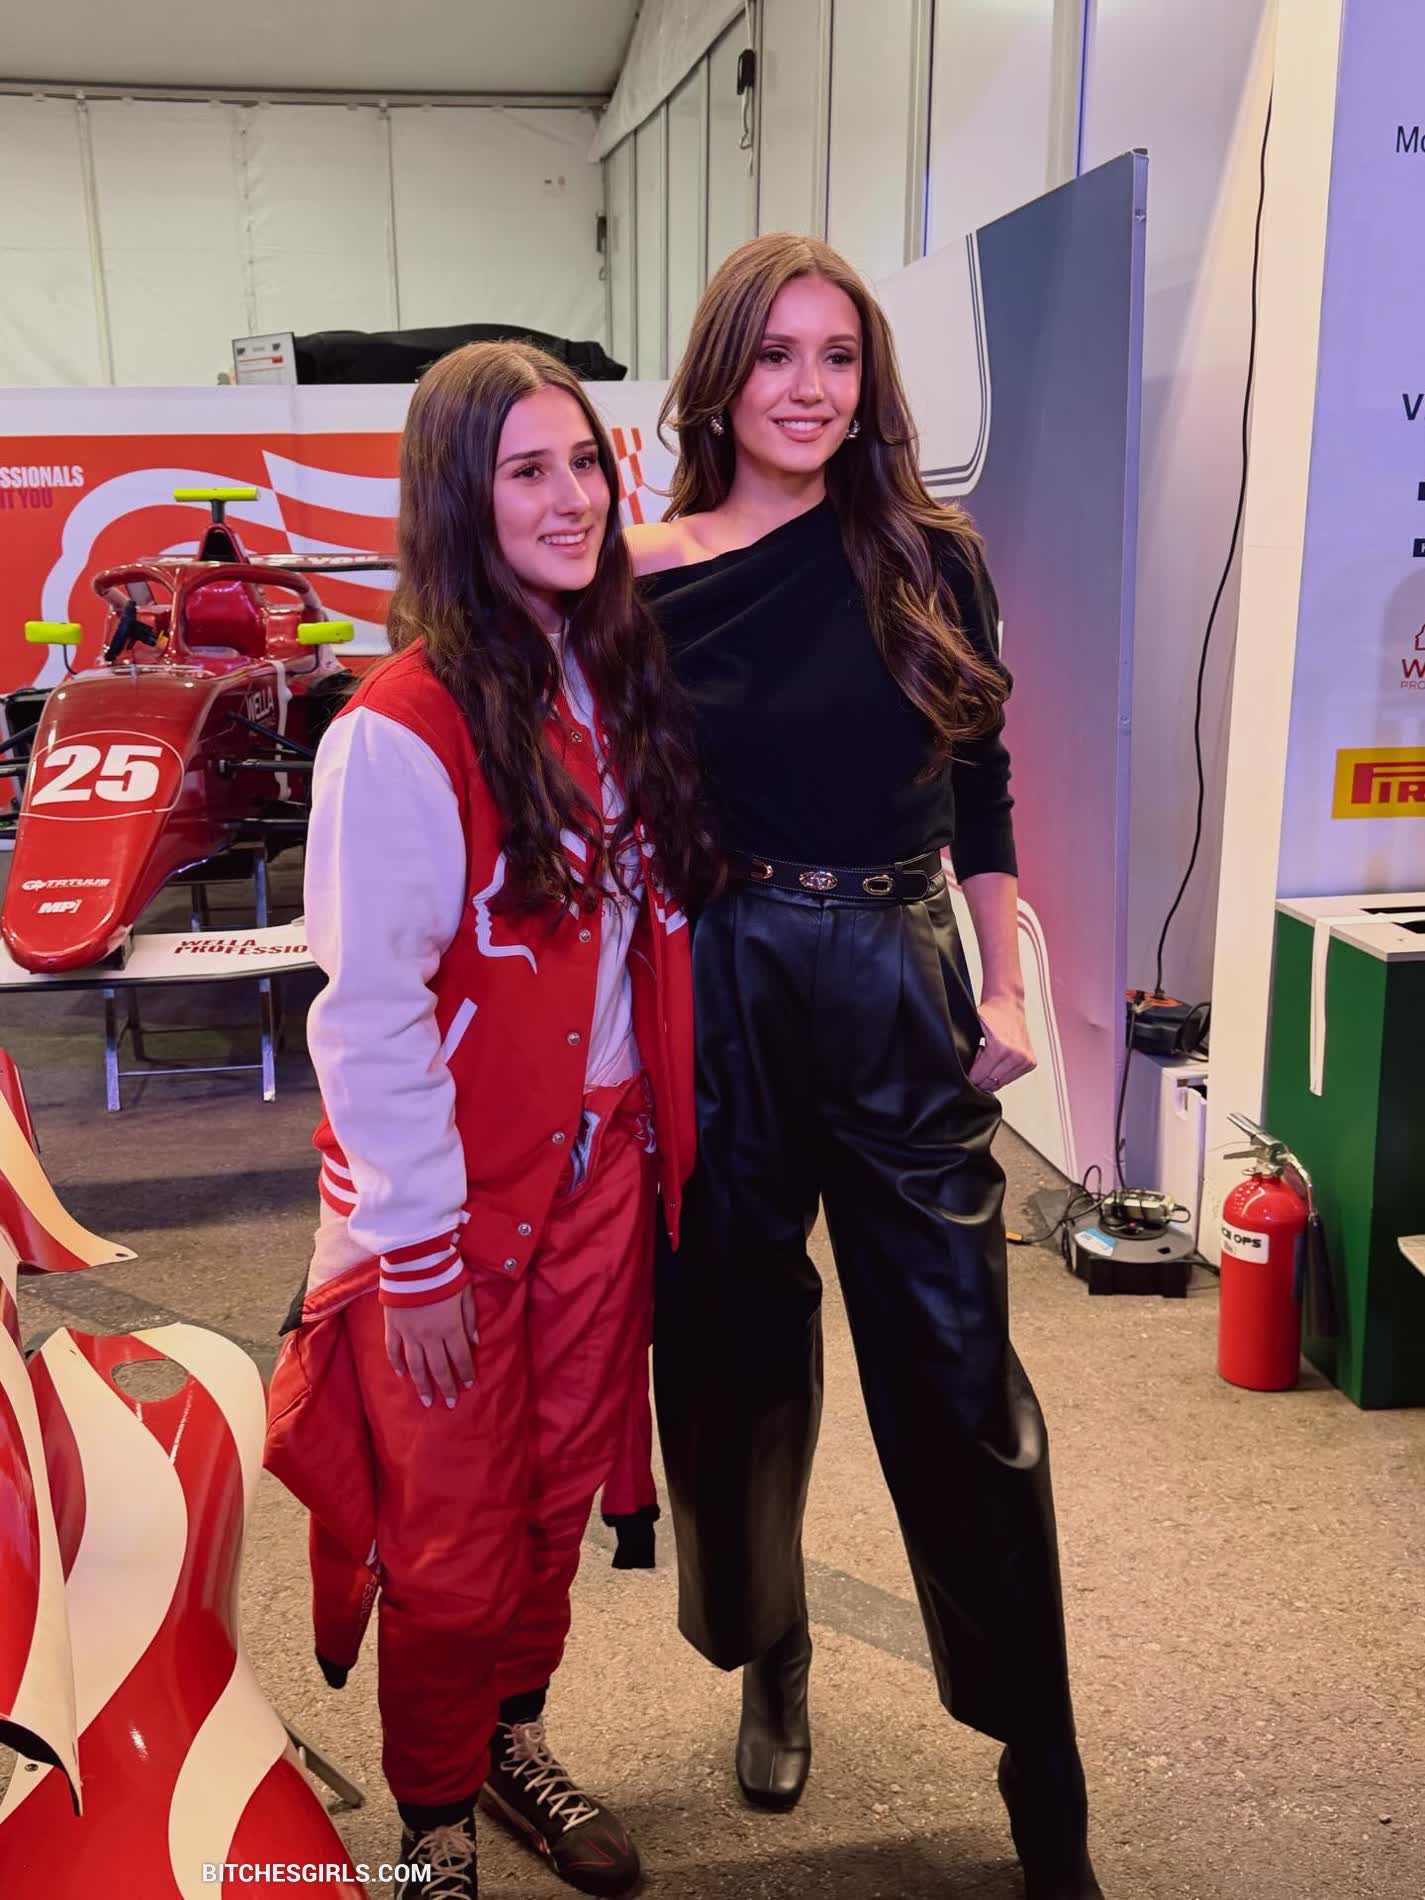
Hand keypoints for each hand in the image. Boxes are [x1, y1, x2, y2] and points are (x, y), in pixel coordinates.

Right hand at [385, 1283, 477, 1409]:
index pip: (460, 1358)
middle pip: (439, 1367)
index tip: (468, 1385)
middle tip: (451, 1404)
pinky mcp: (393, 1326)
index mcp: (450, 1328)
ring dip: (422, 1384)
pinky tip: (402, 1375)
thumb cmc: (444, 1274)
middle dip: (446, 1387)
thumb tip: (475, 1342)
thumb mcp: (465, 1293)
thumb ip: (470, 1319)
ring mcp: (409, 1333)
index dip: (465, 1372)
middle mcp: (429, 1336)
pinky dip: (397, 1364)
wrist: (414, 1260)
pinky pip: (393, 1350)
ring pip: (415, 1366)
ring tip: (426, 1400)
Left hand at [969, 992, 1036, 1092]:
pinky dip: (1002, 1073)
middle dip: (981, 1077)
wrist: (1009, 1005)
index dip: (971, 1077)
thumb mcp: (973, 1028)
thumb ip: (966, 1049)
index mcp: (1001, 1048)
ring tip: (988, 1059)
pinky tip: (998, 1060)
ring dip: (992, 1076)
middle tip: (977, 1064)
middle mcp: (1016, 1055)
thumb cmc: (991, 1015)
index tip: (967, 1074)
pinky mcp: (1030, 1063)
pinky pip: (1012, 1078)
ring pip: (1002, 1082)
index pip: (981, 1076)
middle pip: (991, 1082)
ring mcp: (1025, 1060)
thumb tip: (955, 1066)